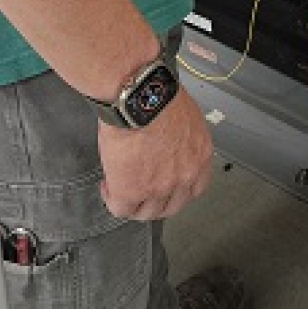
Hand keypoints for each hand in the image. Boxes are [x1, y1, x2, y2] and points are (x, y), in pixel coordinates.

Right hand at [98, 88, 213, 220]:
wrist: (139, 96)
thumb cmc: (158, 96)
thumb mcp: (183, 118)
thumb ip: (180, 140)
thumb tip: (167, 144)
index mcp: (200, 155)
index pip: (195, 188)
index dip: (176, 190)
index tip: (164, 185)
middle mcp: (185, 176)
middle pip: (171, 206)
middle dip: (154, 201)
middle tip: (140, 190)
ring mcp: (159, 187)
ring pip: (145, 212)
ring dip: (132, 203)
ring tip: (119, 185)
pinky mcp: (132, 190)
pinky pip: (120, 208)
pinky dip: (111, 198)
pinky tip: (108, 185)